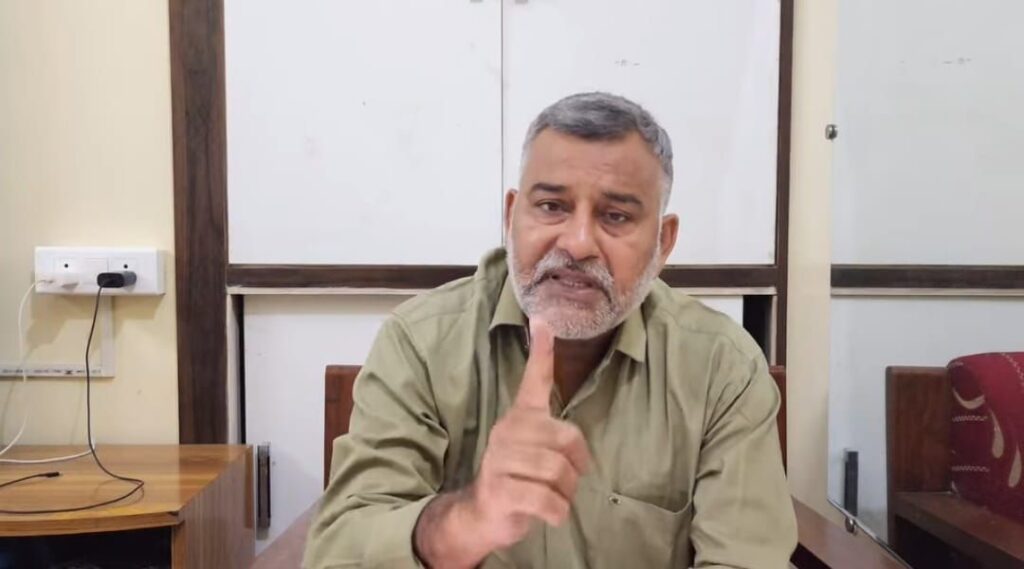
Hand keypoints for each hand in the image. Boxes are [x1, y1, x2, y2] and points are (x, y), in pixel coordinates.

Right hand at [466, 318, 591, 549]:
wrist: (480, 514)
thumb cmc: (518, 480)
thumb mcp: (534, 452)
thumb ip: (553, 440)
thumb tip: (582, 454)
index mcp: (521, 418)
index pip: (533, 379)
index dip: (541, 351)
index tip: (543, 320)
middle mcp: (508, 431)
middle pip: (566, 439)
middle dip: (576, 470)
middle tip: (564, 483)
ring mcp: (500, 459)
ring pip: (558, 472)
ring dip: (566, 494)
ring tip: (554, 499)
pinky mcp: (500, 489)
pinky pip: (547, 500)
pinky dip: (557, 513)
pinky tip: (549, 515)